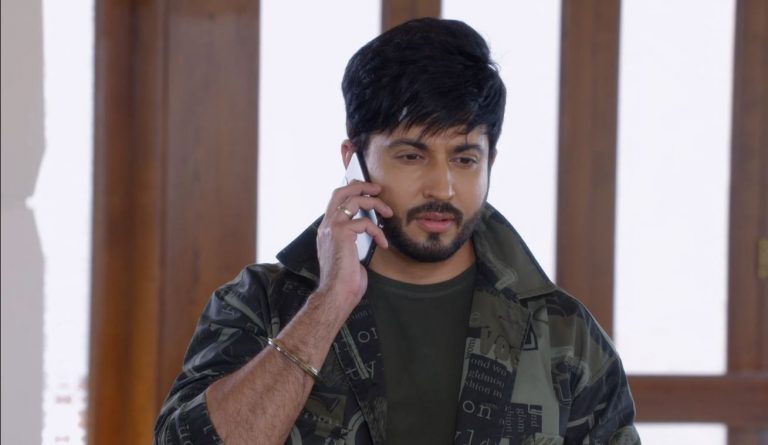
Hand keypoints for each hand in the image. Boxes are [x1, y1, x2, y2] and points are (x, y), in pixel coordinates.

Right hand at [314, 181, 392, 309]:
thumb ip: (352, 239)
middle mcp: (326, 225)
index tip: (368, 191)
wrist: (336, 293)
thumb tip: (368, 229)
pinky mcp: (341, 233)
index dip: (351, 191)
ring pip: (353, 200)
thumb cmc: (344, 279)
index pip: (336, 200)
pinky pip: (365, 223)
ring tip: (388, 212)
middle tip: (377, 189)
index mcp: (327, 229)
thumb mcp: (349, 254)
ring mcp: (332, 227)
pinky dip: (378, 231)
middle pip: (341, 192)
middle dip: (361, 186)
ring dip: (374, 203)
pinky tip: (382, 243)